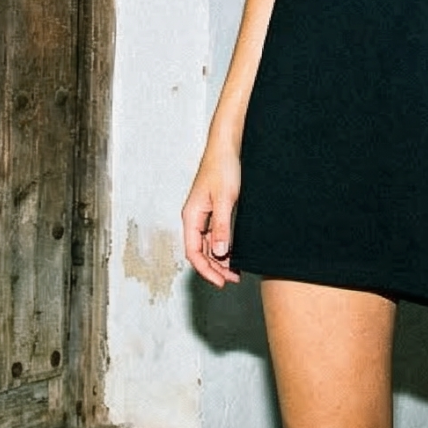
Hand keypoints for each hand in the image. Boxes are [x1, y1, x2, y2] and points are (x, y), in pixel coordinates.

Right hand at [182, 143, 242, 287]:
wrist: (227, 146)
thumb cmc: (223, 167)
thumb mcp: (224, 199)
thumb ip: (221, 226)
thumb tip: (219, 253)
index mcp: (191, 216)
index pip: (194, 252)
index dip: (206, 270)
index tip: (221, 282)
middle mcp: (195, 217)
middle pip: (200, 251)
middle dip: (215, 268)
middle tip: (233, 279)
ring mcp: (204, 214)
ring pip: (208, 244)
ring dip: (220, 259)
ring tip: (236, 270)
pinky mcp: (214, 209)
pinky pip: (215, 234)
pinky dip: (224, 246)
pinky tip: (235, 252)